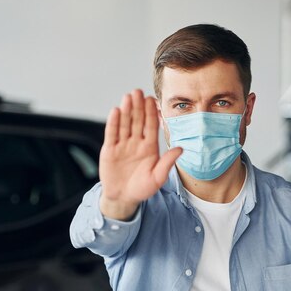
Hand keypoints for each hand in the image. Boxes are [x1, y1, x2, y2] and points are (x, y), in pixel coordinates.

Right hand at [98, 89, 181, 219]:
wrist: (123, 198)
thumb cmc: (142, 189)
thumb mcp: (158, 177)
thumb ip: (167, 163)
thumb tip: (181, 149)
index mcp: (149, 147)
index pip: (151, 126)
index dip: (151, 113)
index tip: (152, 100)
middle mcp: (136, 143)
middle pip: (137, 121)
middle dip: (139, 107)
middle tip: (139, 92)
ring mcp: (122, 145)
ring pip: (125, 124)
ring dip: (126, 111)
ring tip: (128, 97)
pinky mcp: (109, 150)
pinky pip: (112, 134)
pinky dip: (113, 123)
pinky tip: (116, 111)